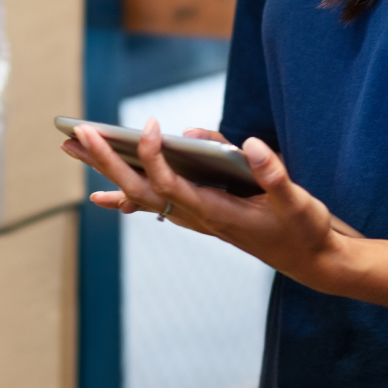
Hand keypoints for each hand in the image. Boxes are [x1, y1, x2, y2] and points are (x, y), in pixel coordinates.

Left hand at [60, 118, 357, 286]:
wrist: (314, 262)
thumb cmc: (306, 229)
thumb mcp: (299, 201)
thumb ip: (273, 173)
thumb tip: (249, 143)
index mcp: (216, 212)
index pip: (170, 183)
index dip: (155, 156)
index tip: (151, 125)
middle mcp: (197, 217)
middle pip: (140, 188)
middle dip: (106, 159)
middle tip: (75, 134)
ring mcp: (195, 218)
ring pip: (140, 193)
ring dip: (106, 170)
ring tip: (74, 148)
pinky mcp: (199, 215)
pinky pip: (153, 204)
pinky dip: (125, 197)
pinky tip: (104, 194)